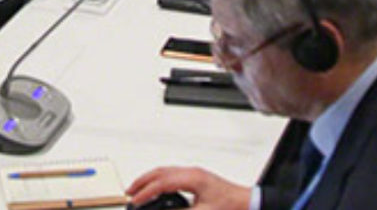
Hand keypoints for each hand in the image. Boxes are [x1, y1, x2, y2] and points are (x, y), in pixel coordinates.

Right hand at [127, 166, 251, 209]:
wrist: (248, 203)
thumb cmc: (231, 206)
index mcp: (192, 178)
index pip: (161, 182)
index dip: (145, 192)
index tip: (135, 201)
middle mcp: (191, 172)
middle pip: (160, 172)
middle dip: (142, 181)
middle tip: (129, 191)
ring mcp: (194, 173)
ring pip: (165, 171)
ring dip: (150, 179)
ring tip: (138, 189)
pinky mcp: (197, 178)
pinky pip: (171, 174)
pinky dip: (159, 180)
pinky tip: (156, 188)